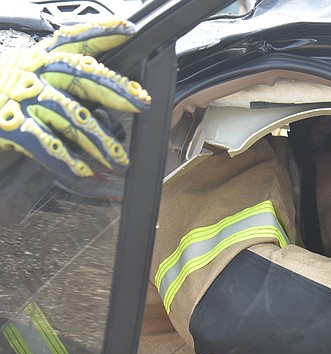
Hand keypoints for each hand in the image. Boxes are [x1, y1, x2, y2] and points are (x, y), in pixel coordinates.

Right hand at [0, 19, 150, 177]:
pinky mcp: (12, 125)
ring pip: (72, 117)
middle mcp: (35, 74)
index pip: (72, 39)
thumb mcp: (23, 69)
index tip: (127, 29)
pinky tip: (83, 171)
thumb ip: (55, 73)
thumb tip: (101, 88)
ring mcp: (24, 99)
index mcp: (39, 59)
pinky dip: (67, 161)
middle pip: (81, 76)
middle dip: (114, 89)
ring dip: (99, 141)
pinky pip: (46, 145)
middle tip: (140, 102)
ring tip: (118, 159)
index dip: (100, 32)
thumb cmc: (0, 89)